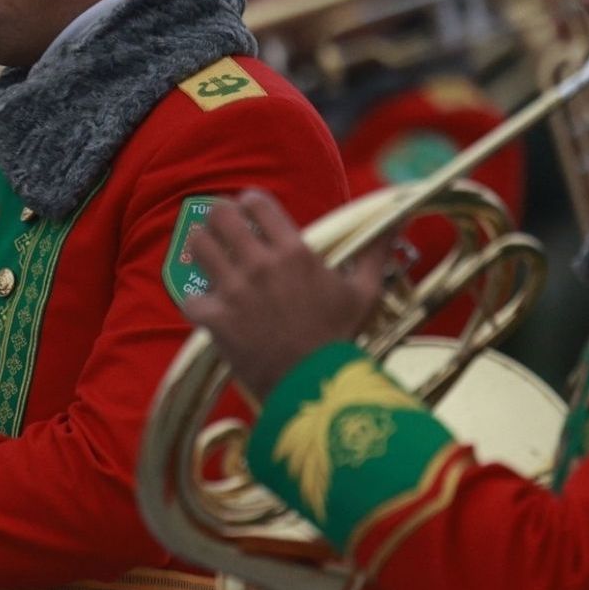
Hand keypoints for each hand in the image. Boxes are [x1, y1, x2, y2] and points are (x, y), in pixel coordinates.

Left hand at [179, 189, 388, 398]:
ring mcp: (236, 291)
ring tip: (209, 256)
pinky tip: (208, 306)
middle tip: (222, 228)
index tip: (248, 210)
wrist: (315, 386)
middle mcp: (261, 265)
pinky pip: (190, 297)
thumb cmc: (341, 338)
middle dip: (219, 217)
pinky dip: (196, 302)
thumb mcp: (365, 292)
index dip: (248, 203)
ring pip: (198, 246)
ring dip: (201, 248)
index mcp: (295, 252)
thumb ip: (374, 252)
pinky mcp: (216, 319)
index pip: (257, 203)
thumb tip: (398, 222)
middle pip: (220, 215)